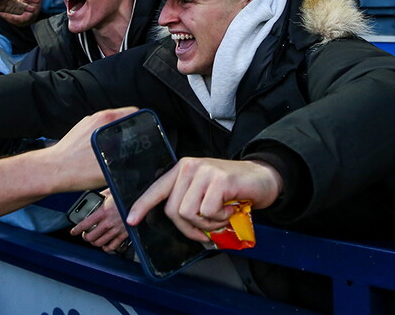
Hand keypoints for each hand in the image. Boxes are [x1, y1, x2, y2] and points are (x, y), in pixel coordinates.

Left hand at [46, 108, 138, 192]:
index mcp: (105, 120)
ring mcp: (87, 124)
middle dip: (131, 133)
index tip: (147, 134)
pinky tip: (104, 157)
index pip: (133, 112)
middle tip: (135, 148)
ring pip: (111, 128)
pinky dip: (105, 142)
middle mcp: (96, 118)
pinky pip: (99, 134)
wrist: (51, 172)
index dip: (143, 123)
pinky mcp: (80, 132)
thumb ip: (127, 162)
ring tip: (119, 154)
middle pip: (123, 120)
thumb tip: (142, 163)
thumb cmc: (75, 170)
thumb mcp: (109, 169)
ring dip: (117, 138)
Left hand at [69, 191, 129, 251]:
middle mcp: (108, 222)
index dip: (77, 229)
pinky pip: (112, 246)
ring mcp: (116, 230)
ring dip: (94, 242)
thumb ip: (102, 195)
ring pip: (100, 243)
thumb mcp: (112, 191)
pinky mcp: (124, 234)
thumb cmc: (127, 195)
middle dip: (86, 237)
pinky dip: (106, 247)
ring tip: (93, 239)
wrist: (142, 200)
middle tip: (85, 235)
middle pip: (91, 236)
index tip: (73, 231)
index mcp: (103, 211)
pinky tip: (105, 244)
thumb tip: (96, 196)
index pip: (85, 224)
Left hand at [126, 158, 281, 243]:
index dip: (143, 205)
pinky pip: (208, 212)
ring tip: (220, 215)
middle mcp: (189, 167)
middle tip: (208, 227)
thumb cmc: (232, 189)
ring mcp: (204, 171)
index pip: (157, 189)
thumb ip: (188, 203)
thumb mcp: (205, 192)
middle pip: (173, 211)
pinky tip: (230, 209)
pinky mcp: (218, 180)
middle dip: (189, 228)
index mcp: (182, 170)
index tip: (132, 220)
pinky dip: (220, 219)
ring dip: (206, 224)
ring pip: (188, 213)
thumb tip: (178, 226)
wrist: (262, 177)